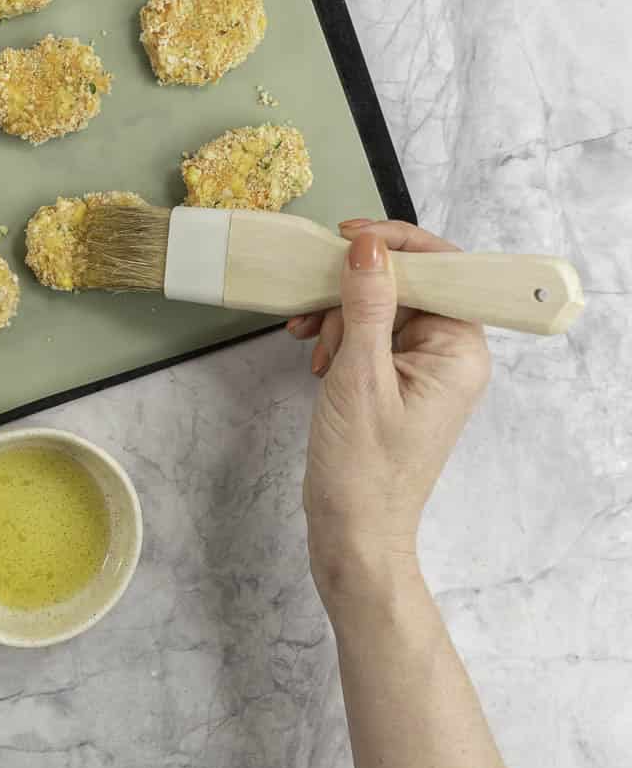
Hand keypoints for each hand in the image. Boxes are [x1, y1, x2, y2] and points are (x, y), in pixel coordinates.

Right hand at [288, 220, 491, 613]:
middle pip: (405, 285)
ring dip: (338, 316)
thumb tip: (368, 245)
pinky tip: (315, 359)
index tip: (346, 236)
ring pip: (378, 307)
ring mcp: (420, 367)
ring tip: (309, 346)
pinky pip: (367, 334)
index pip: (441, 269)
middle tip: (311, 306)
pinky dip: (337, 337)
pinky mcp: (393, 379)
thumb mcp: (360, 376)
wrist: (352, 530)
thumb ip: (367, 305)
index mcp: (459, 350)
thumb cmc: (363, 466)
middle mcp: (448, 353)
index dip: (395, 245)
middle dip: (352, 289)